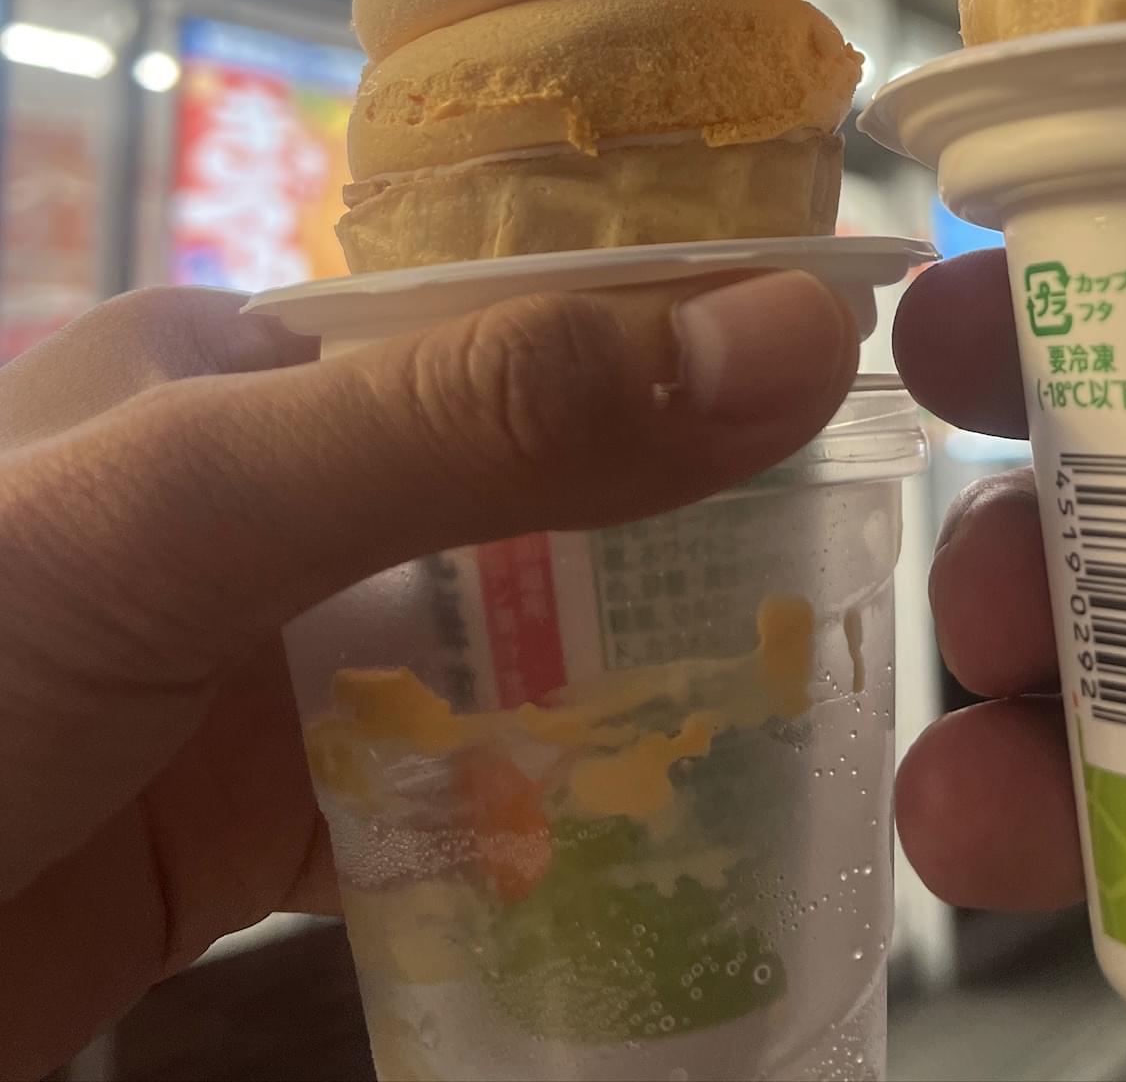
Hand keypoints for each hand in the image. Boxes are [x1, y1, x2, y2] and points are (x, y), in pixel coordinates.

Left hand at [0, 274, 858, 1079]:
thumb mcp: (198, 500)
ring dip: (611, 709)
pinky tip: (630, 861)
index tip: (859, 402)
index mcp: (239, 366)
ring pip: (486, 669)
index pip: (511, 332)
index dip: (678, 355)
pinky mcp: (227, 832)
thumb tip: (785, 330)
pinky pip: (423, 816)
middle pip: (517, 513)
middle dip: (668, 558)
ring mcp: (242, 676)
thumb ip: (481, 418)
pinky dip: (524, 838)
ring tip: (788, 734)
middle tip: (854, 606)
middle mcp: (249, 505)